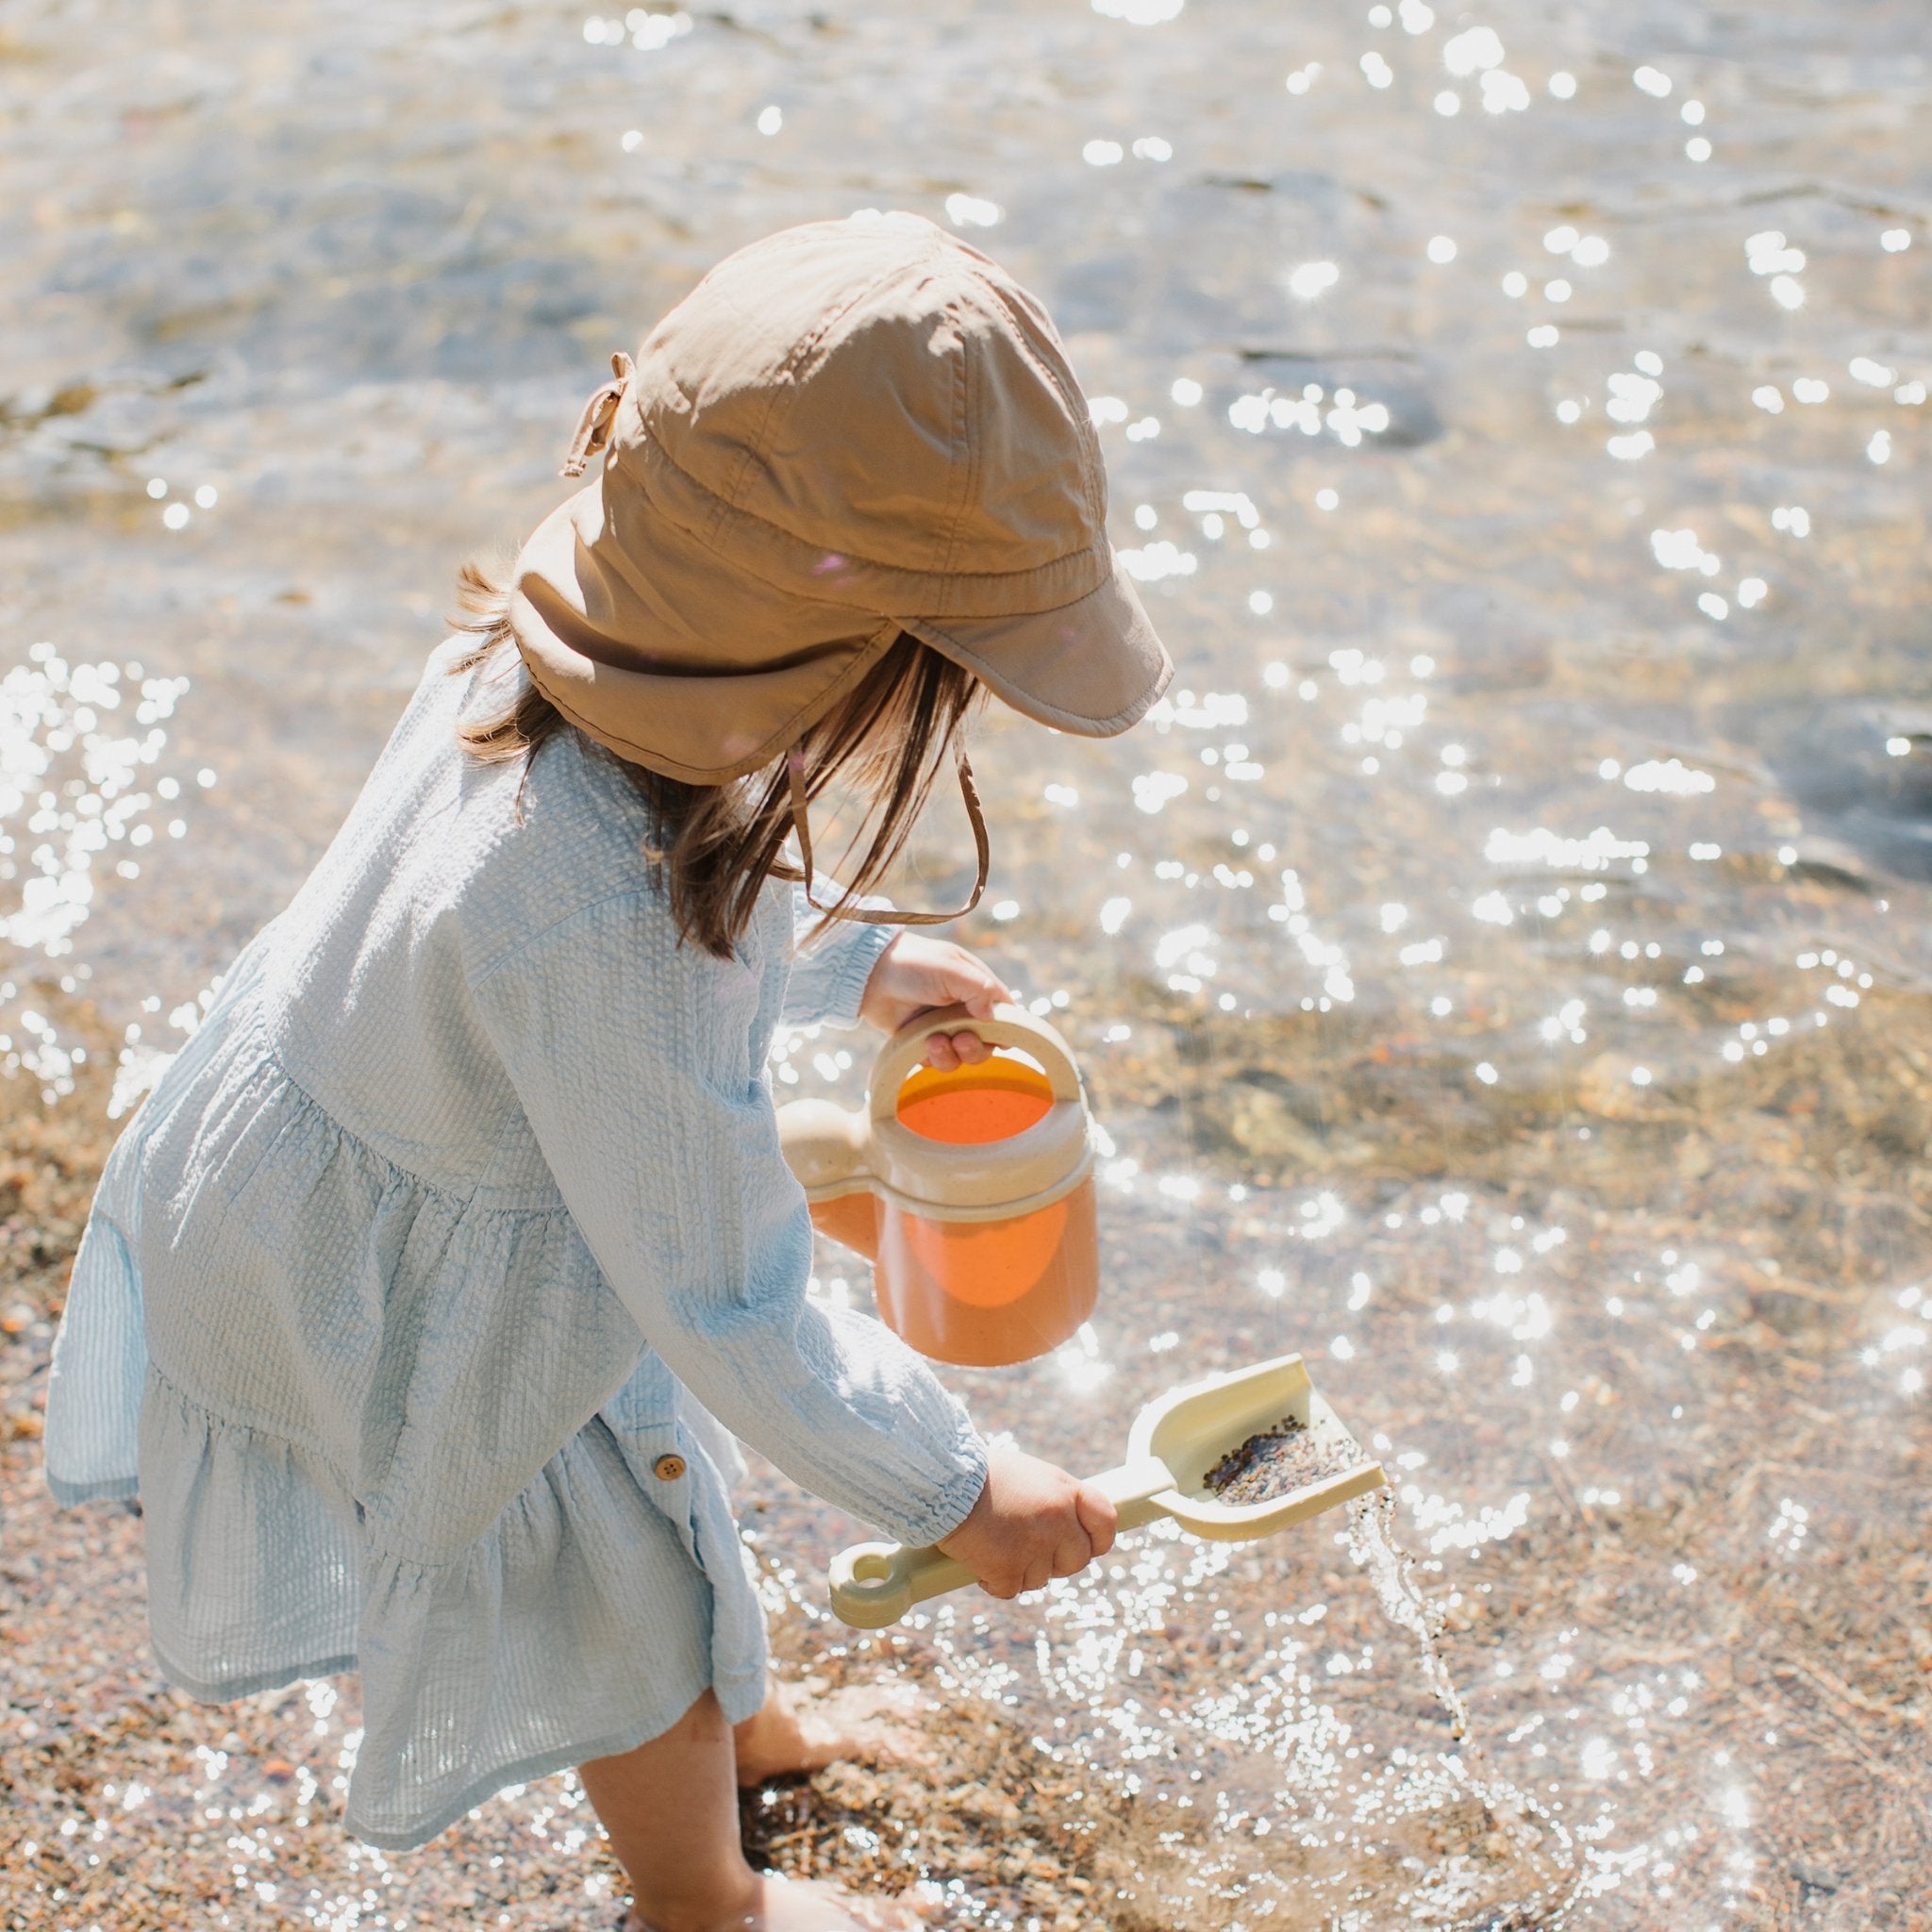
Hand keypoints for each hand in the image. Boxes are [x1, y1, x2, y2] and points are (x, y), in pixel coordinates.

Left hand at [858, 934, 1011, 1070]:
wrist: (868, 974)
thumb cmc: (912, 963)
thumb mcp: (949, 967)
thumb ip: (978, 988)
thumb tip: (992, 1016)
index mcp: (976, 987)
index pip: (1005, 1013)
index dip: (1007, 1028)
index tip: (999, 1037)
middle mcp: (964, 1010)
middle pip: (987, 1043)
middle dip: (975, 1047)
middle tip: (960, 1039)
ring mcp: (943, 1027)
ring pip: (962, 1057)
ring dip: (952, 1055)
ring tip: (933, 1041)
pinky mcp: (923, 1042)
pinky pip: (938, 1062)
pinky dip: (932, 1058)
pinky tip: (920, 1044)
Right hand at [935, 1443, 1117, 1599]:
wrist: (943, 1480)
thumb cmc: (979, 1474)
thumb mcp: (1027, 1475)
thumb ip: (1051, 1499)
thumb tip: (1065, 1524)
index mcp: (1065, 1490)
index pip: (1106, 1521)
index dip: (1099, 1539)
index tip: (1088, 1545)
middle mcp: (1058, 1520)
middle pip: (1077, 1560)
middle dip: (1055, 1562)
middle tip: (1028, 1551)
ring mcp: (1035, 1547)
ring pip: (1040, 1579)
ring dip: (1019, 1570)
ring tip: (993, 1545)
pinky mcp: (1009, 1569)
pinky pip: (1010, 1590)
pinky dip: (993, 1582)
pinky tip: (978, 1562)